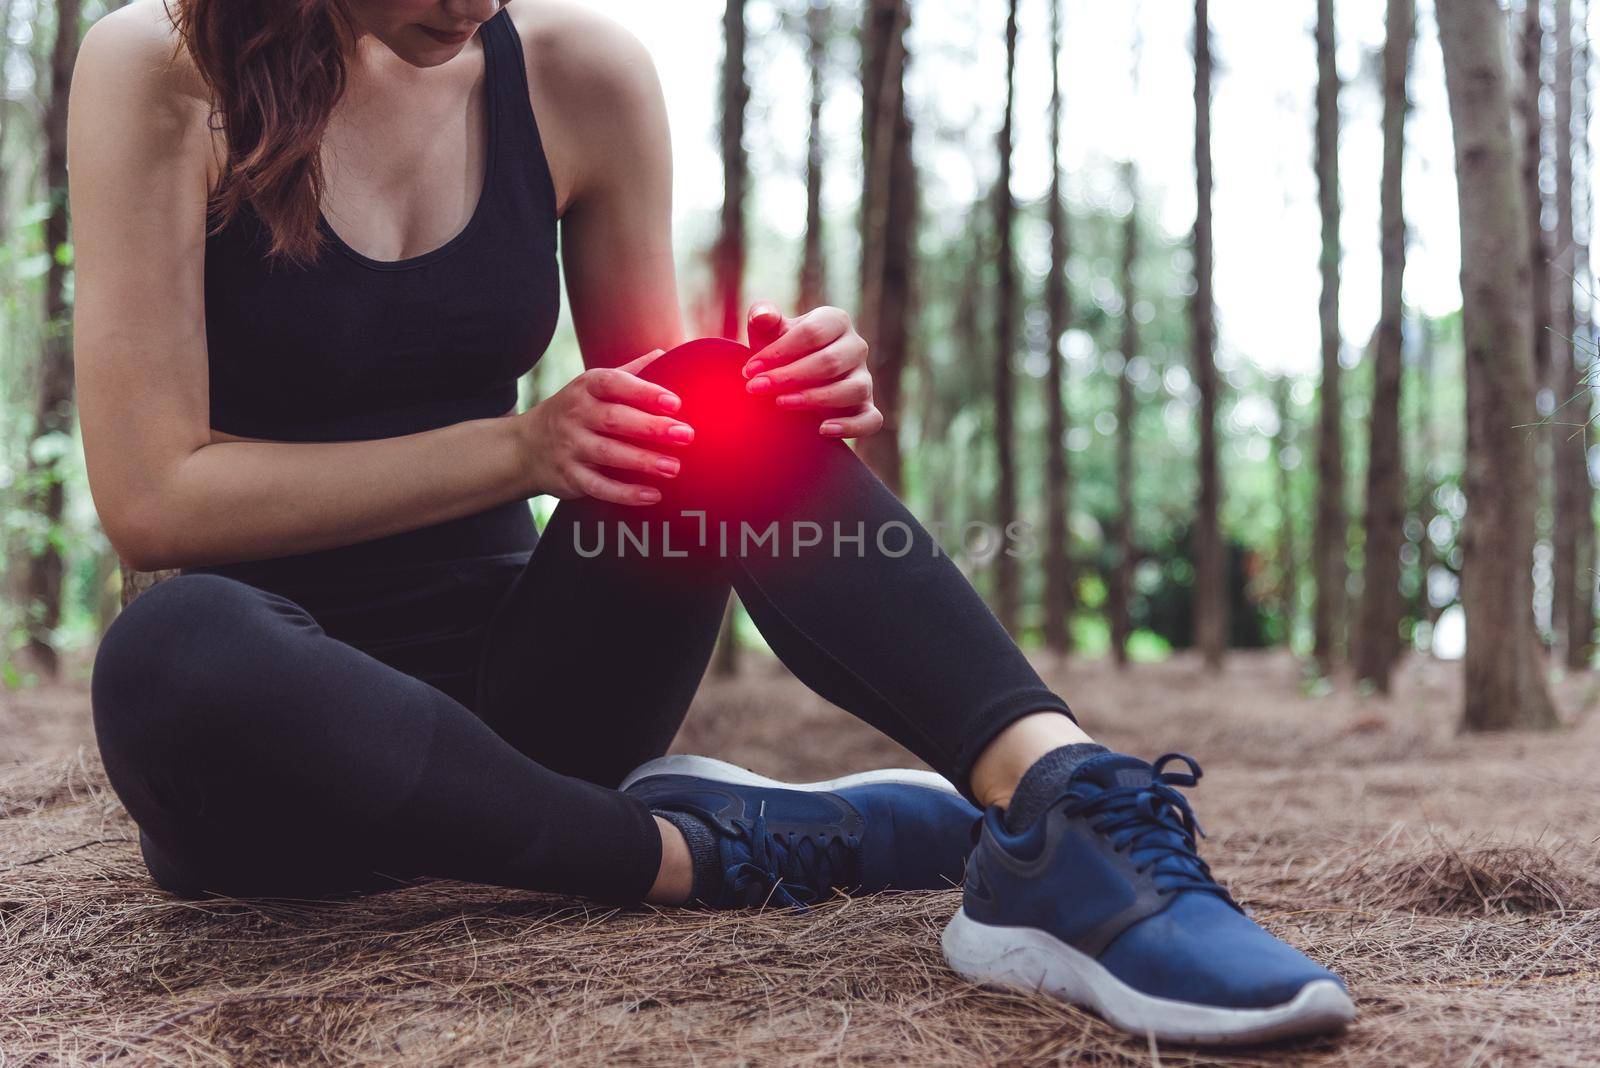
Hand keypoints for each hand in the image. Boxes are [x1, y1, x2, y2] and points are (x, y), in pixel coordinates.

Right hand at [515, 348, 694, 505]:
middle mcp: (576, 414)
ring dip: (643, 461)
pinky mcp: (570, 476)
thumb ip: (630, 373)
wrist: (526, 446)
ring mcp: (570, 446)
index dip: (645, 392)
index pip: (614, 383)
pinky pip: (599, 487)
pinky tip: (652, 495)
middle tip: (686, 435)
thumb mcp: (593, 386)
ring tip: (673, 467)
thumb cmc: (575, 411)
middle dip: (651, 427)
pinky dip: (625, 493)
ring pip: (608, 454)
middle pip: (615, 419)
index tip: (675, 403)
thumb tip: (666, 354)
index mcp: (586, 387)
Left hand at [741, 302, 883, 437]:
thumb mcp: (768, 332)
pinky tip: (823, 430)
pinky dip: (851, 427)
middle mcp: (856, 347)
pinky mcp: (867, 408)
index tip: (750, 369)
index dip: (779, 351)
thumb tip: (763, 316)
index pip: (812, 333)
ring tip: (781, 403)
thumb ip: (762, 317)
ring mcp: (865, 378)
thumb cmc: (779, 352)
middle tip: (757, 388)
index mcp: (836, 321)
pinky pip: (871, 419)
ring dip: (815, 398)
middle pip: (830, 361)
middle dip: (790, 376)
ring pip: (853, 389)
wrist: (790, 381)